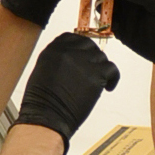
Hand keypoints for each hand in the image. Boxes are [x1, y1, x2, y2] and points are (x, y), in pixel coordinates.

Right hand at [15, 33, 119, 148]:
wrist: (47, 117)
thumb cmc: (41, 102)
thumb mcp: (42, 72)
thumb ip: (56, 61)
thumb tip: (70, 61)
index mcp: (53, 50)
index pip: (72, 38)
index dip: (80, 47)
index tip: (83, 55)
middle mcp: (68, 52)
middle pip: (88, 45)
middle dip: (92, 57)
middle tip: (93, 70)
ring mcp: (83, 62)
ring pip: (101, 57)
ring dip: (101, 68)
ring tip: (99, 82)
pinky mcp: (96, 75)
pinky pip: (112, 69)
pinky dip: (113, 78)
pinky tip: (108, 87)